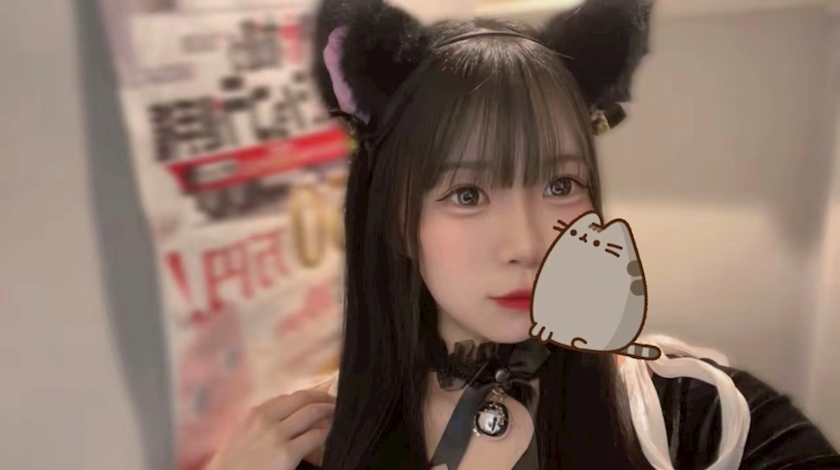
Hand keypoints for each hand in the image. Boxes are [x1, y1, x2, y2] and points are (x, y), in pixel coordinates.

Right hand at [207, 390, 334, 469]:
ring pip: (312, 412)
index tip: (316, 398)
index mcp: (254, 414)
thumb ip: (259, 424)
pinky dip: (326, 431)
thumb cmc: (233, 464)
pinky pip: (315, 436)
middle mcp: (266, 419)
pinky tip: (330, 432)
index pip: (287, 398)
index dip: (306, 396)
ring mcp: (277, 435)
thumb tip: (284, 419)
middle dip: (322, 397)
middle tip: (334, 401)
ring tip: (337, 412)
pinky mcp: (287, 454)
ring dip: (328, 410)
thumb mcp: (241, 435)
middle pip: (302, 399)